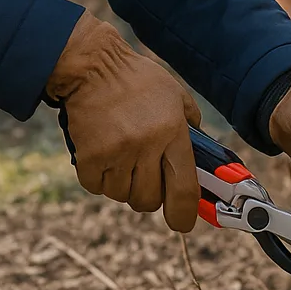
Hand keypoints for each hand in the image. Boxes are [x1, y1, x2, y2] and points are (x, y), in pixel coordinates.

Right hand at [47, 12, 199, 233]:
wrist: (92, 66)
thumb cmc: (136, 79)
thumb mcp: (174, 95)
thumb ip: (189, 126)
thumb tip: (200, 160)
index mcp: (173, 131)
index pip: (184, 188)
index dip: (184, 214)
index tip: (181, 224)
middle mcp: (147, 145)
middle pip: (149, 200)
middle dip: (147, 195)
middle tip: (142, 175)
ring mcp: (117, 152)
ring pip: (121, 195)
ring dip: (121, 184)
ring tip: (120, 157)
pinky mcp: (90, 156)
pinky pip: (96, 187)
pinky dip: (98, 178)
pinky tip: (100, 155)